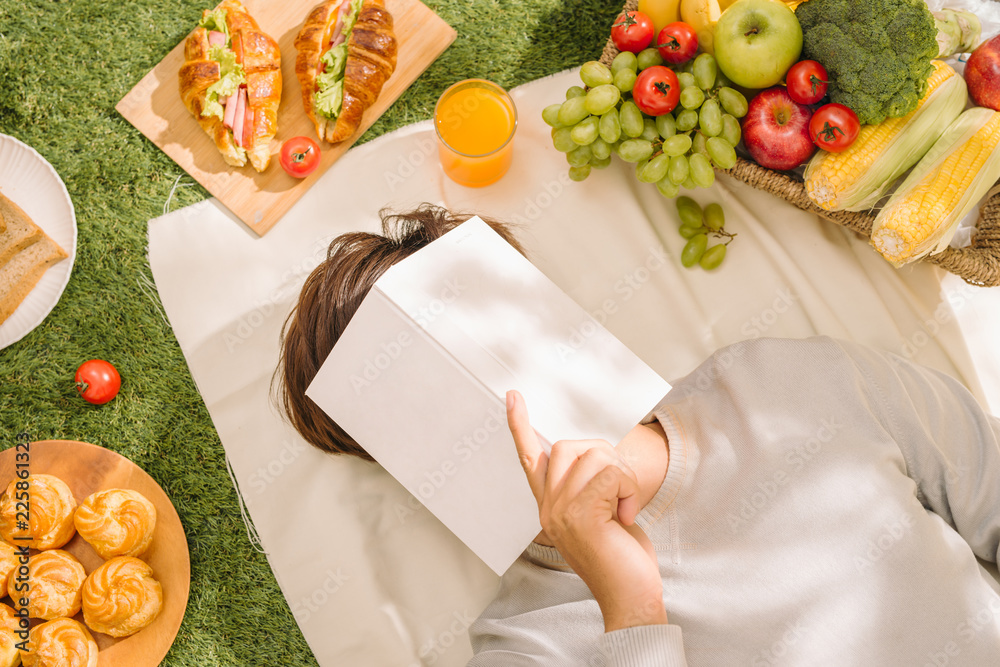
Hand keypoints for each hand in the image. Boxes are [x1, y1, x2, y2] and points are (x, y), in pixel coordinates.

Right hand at [507, 390, 666, 631]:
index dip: (520, 425)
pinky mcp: (581, 515)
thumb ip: (589, 487)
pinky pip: (611, 473)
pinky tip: (626, 517)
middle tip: (619, 496)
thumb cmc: (622, 558)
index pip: (530, 458)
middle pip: (571, 446)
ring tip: (623, 512)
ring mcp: (561, 511)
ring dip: (623, 478)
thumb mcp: (601, 515)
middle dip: (606, 459)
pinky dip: (629, 489)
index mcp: (549, 506)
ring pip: (596, 455)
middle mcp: (548, 507)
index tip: (512, 397)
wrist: (630, 597)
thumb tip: (596, 456)